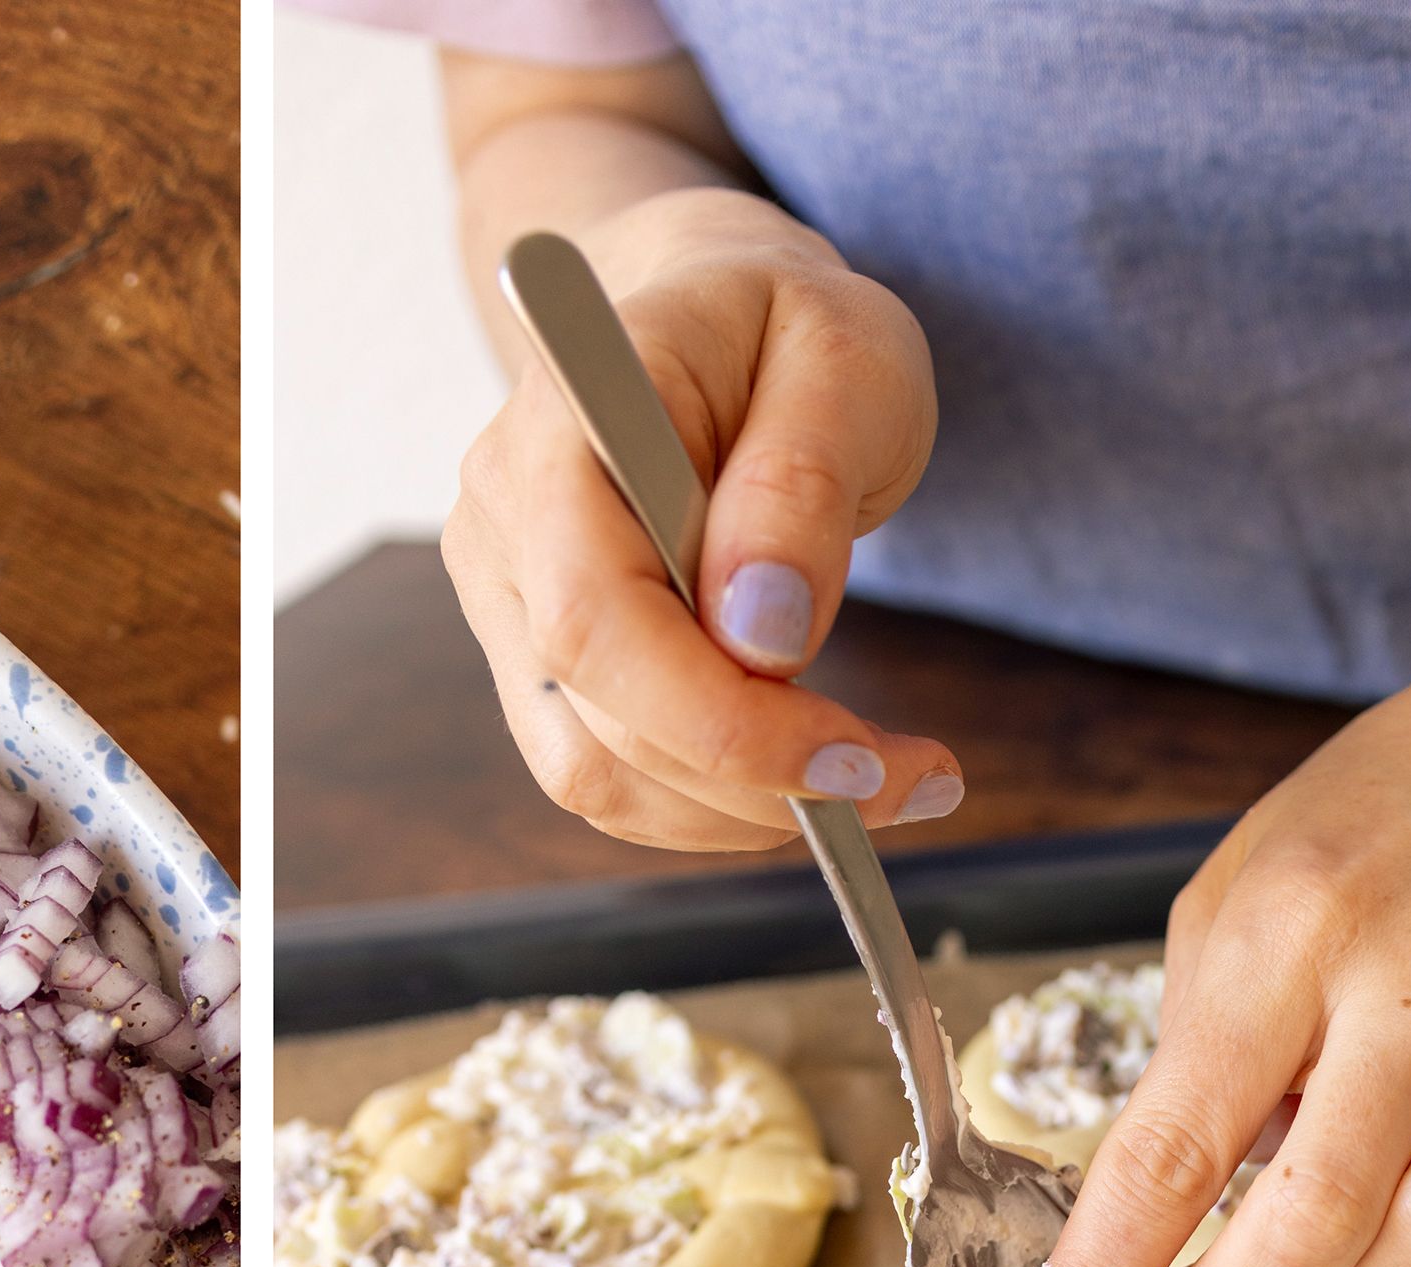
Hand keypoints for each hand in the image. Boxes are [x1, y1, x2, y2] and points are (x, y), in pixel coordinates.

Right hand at [444, 188, 960, 850]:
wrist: (706, 312)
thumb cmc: (780, 322)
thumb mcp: (844, 357)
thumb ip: (801, 484)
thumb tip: (762, 637)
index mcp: (563, 426)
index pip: (595, 619)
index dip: (715, 718)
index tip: (853, 754)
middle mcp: (502, 523)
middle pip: (598, 720)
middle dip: (759, 779)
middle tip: (907, 779)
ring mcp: (506, 599)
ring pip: (596, 774)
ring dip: (738, 811)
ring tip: (870, 776)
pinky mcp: (538, 657)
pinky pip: (610, 771)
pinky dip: (712, 800)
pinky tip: (800, 767)